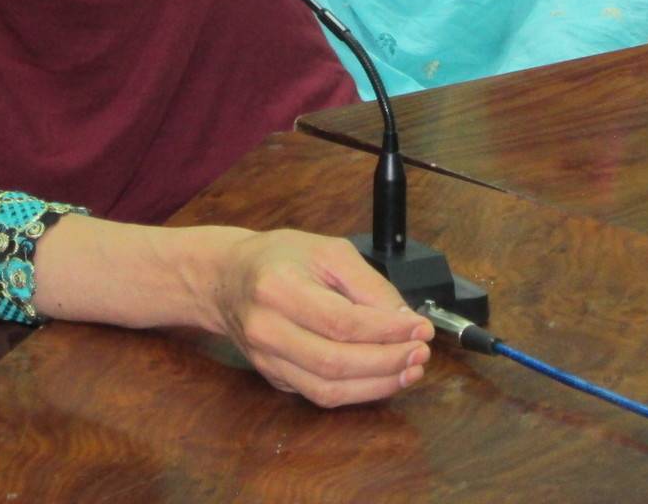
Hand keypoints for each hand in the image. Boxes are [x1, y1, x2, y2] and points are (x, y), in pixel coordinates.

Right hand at [208, 230, 432, 406]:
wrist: (226, 278)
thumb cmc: (277, 258)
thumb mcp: (327, 251)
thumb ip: (368, 284)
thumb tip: (405, 320)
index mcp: (278, 288)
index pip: (341, 322)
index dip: (387, 330)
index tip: (420, 328)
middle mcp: (267, 329)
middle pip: (335, 362)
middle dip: (387, 362)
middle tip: (421, 353)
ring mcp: (266, 359)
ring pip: (328, 390)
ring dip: (377, 385)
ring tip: (410, 370)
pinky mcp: (273, 377)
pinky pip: (319, 395)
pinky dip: (357, 391)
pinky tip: (383, 377)